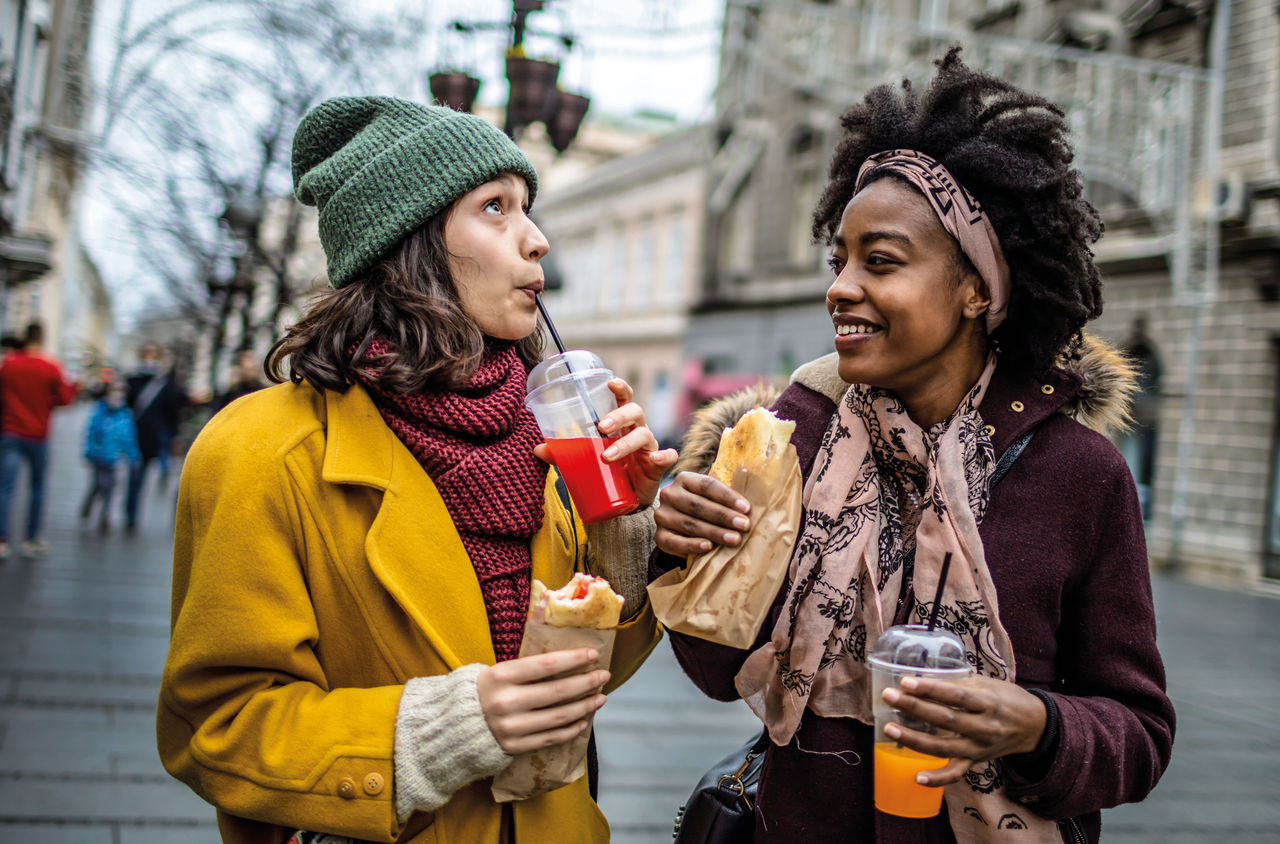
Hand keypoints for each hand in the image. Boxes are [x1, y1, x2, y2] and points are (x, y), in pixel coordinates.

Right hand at [476, 648, 609, 755]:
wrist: (453, 726)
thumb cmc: (484, 691)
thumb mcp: (499, 671)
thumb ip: (528, 667)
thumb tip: (568, 658)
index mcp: (501, 677)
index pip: (546, 665)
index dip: (573, 659)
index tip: (593, 654)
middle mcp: (506, 703)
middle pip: (557, 693)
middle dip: (586, 682)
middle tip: (604, 675)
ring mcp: (511, 728)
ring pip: (558, 717)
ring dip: (584, 706)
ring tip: (600, 697)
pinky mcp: (514, 747)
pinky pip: (551, 738)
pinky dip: (570, 729)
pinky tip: (583, 720)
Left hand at [533, 378, 676, 508]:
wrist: (624, 502)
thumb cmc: (606, 471)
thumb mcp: (585, 461)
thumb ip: (565, 454)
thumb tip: (537, 449)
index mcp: (621, 424)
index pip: (623, 399)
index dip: (620, 387)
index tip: (610, 382)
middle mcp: (637, 430)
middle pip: (635, 412)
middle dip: (619, 416)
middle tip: (601, 426)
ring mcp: (649, 448)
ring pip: (645, 435)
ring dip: (626, 443)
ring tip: (608, 456)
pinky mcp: (657, 466)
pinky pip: (667, 457)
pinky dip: (663, 457)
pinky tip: (654, 460)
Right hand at [653, 471, 751, 556]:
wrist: (682, 527)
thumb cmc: (706, 507)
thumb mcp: (713, 497)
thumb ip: (727, 497)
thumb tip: (748, 507)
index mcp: (684, 479)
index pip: (707, 486)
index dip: (728, 497)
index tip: (746, 508)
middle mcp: (669, 494)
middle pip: (697, 505)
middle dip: (723, 516)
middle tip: (744, 525)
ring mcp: (662, 515)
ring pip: (689, 524)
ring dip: (714, 532)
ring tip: (734, 539)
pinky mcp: (659, 535)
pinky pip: (675, 542)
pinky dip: (692, 545)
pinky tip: (709, 547)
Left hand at [880, 675, 1048, 786]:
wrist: (1034, 725)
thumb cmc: (1005, 698)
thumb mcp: (987, 684)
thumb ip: (956, 685)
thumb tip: (920, 680)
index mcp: (988, 702)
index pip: (955, 695)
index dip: (930, 689)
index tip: (905, 681)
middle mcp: (984, 727)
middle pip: (945, 719)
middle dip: (914, 707)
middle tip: (889, 696)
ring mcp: (980, 747)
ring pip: (944, 747)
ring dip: (915, 739)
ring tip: (889, 728)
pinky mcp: (977, 761)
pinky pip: (956, 773)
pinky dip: (938, 778)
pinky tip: (917, 778)